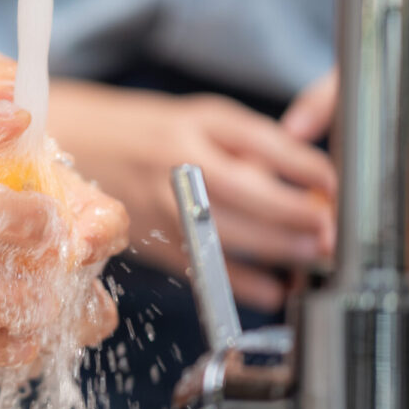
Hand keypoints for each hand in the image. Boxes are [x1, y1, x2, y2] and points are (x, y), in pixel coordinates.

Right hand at [48, 82, 335, 310]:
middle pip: (246, 190)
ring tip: (313, 257)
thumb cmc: (146, 130)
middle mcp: (178, 159)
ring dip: (276, 249)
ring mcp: (162, 201)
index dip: (306, 167)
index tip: (338, 185)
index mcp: (197, 122)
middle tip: (332, 230)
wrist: (71, 140)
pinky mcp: (151, 237)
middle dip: (296, 214)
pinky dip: (240, 282)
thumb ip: (247, 147)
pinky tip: (273, 289)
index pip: (262, 142)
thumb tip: (305, 184)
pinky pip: (201, 264)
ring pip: (226, 231)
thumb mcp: (198, 119)